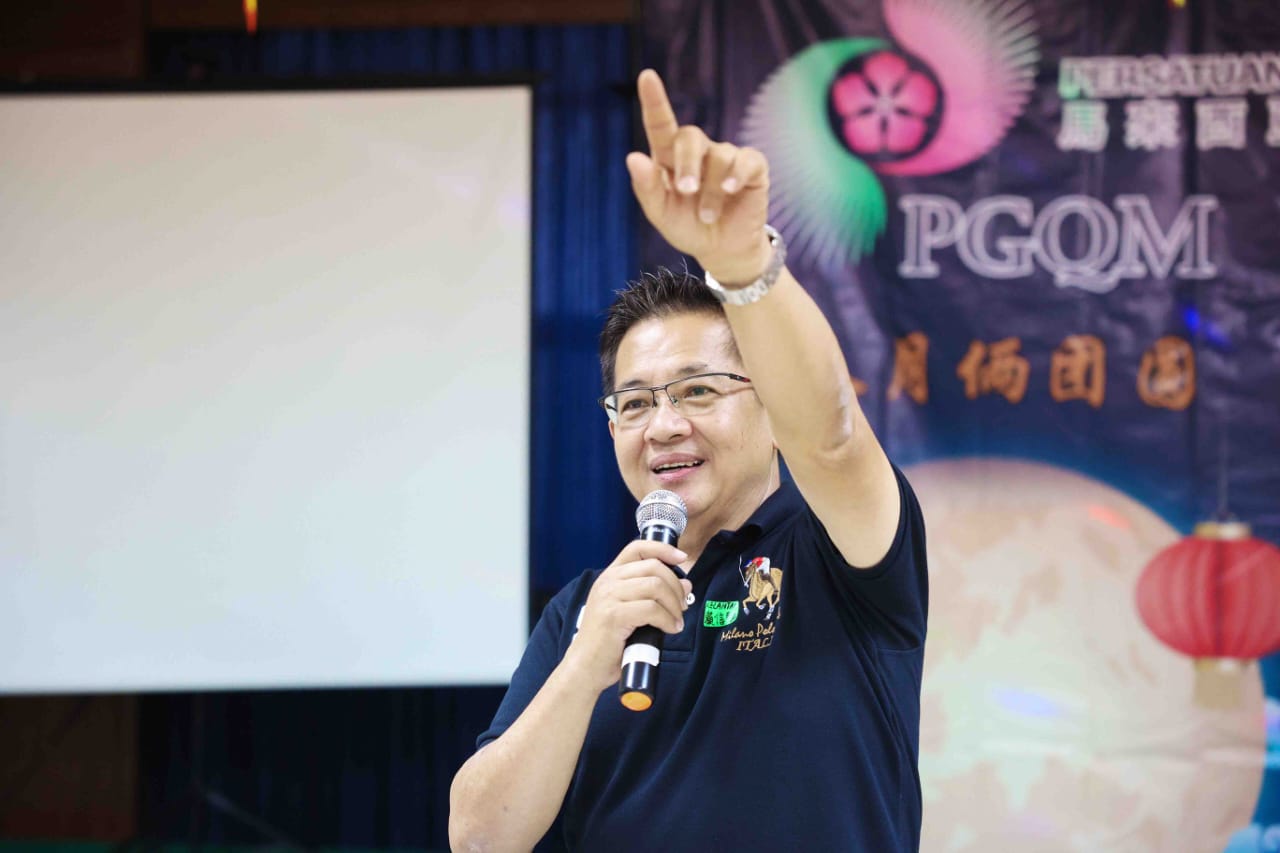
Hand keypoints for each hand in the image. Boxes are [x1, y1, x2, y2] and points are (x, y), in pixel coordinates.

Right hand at [562, 539, 692, 693]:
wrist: (585, 667)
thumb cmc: (608, 642)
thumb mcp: (629, 611)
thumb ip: (652, 595)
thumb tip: (686, 584)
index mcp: (610, 576)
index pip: (637, 548)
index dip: (663, 549)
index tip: (682, 558)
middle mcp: (607, 581)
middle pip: (654, 567)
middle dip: (675, 586)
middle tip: (682, 606)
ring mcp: (609, 597)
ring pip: (655, 586)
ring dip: (674, 604)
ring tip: (676, 621)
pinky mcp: (614, 615)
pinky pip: (652, 608)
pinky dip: (668, 619)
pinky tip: (670, 629)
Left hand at [627, 69, 772, 284]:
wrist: (723, 250)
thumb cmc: (688, 228)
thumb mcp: (662, 214)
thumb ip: (647, 188)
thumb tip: (633, 157)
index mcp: (669, 159)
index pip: (660, 125)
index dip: (654, 100)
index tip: (646, 77)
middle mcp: (698, 152)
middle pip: (689, 137)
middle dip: (687, 164)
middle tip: (686, 191)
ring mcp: (726, 157)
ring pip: (718, 156)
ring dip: (711, 191)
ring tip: (707, 216)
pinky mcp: (752, 168)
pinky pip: (746, 159)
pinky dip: (737, 174)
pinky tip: (731, 190)